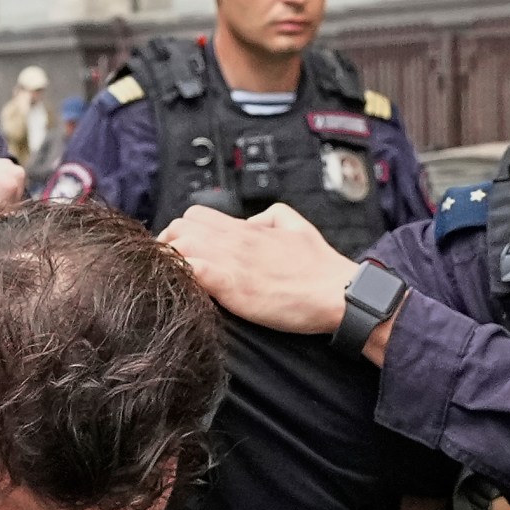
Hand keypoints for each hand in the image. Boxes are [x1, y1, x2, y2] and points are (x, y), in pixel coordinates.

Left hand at [160, 204, 356, 336]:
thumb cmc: (321, 267)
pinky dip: (180, 278)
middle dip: (170, 246)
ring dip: (171, 263)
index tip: (186, 253)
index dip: (184, 233)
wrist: (339, 293)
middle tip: (175, 269)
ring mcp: (231, 262)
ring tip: (178, 283)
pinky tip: (186, 292)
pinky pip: (189, 271)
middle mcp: (234, 240)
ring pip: (176, 246)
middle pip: (179, 228)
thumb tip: (251, 220)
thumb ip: (270, 217)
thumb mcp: (296, 225)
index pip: (194, 216)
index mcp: (247, 227)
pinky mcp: (231, 286)